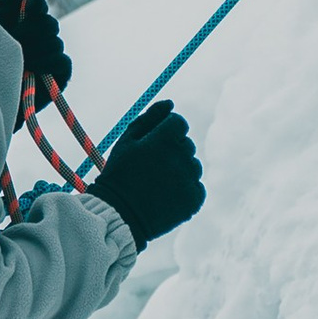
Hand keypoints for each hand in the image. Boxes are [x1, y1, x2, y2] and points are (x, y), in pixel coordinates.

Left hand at [0, 0, 70, 99]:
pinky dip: (50, 63)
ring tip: (21, 61)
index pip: (35, 3)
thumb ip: (3, 8)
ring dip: (39, 49)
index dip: (32, 5)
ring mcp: (46, 57)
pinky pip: (63, 62)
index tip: (20, 14)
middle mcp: (35, 38)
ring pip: (55, 40)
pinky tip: (34, 70)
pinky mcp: (56, 78)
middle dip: (33, 30)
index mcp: (18, 23)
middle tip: (16, 42)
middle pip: (47, 20)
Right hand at [92, 100, 204, 249]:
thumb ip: (149, 118)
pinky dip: (186, 190)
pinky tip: (167, 196)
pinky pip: (197, 187)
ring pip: (194, 166)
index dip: (166, 132)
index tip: (154, 146)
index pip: (179, 123)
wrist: (119, 216)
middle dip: (173, 151)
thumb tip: (171, 102)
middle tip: (152, 168)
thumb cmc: (119, 175)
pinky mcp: (194, 200)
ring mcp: (189, 180)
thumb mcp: (126, 142)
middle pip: (187, 144)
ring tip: (159, 184)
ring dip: (181, 170)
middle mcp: (180, 158)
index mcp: (163, 140)